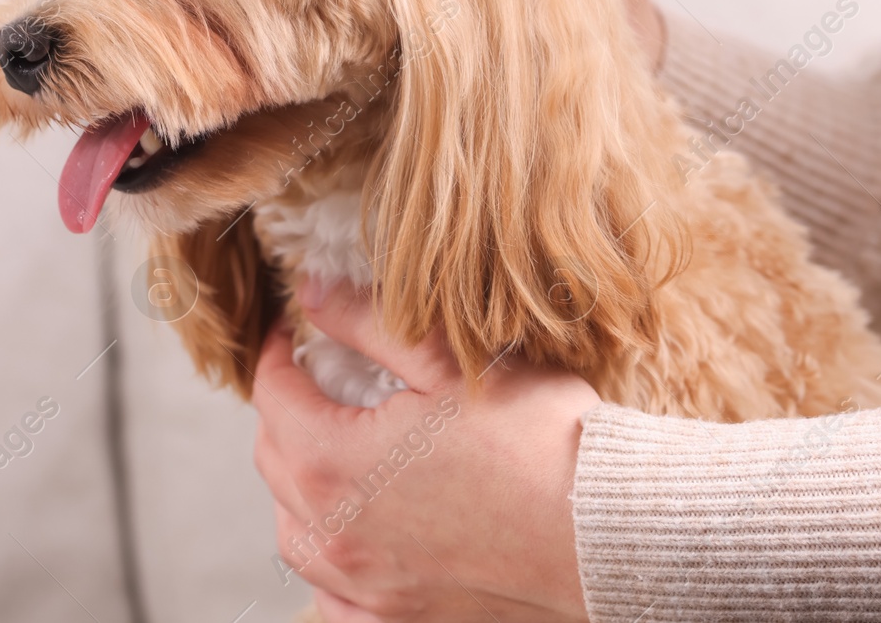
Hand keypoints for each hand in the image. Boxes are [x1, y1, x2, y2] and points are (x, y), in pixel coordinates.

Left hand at [252, 276, 600, 621]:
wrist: (608, 531)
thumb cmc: (541, 444)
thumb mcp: (450, 363)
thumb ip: (368, 323)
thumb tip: (313, 291)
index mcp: (335, 463)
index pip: (272, 395)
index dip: (279, 354)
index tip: (295, 333)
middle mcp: (337, 535)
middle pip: (274, 461)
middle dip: (288, 411)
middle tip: (321, 379)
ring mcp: (366, 587)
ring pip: (296, 533)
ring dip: (300, 487)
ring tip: (335, 452)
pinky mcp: (400, 620)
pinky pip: (333, 595)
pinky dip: (332, 559)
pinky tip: (358, 535)